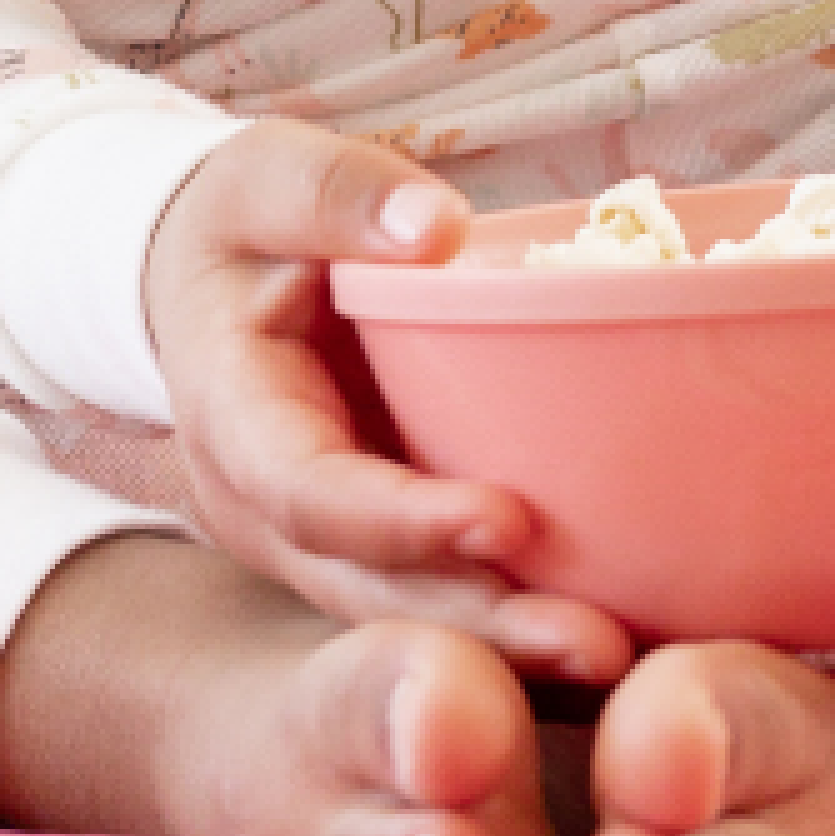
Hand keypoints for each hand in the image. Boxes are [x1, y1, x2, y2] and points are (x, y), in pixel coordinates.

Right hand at [140, 121, 638, 686]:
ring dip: (514, 648)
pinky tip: (621, 640)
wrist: (212, 286)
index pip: (312, 492)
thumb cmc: (247, 226)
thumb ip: (338, 194)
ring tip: (621, 655)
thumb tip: (436, 228)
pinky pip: (446, 597)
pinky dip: (522, 624)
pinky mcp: (381, 550)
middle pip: (372, 590)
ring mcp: (323, 545)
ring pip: (412, 617)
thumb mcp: (268, 180)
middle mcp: (270, 511)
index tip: (510, 519)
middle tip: (598, 644)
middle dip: (482, 625)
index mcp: (234, 421)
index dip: (405, 520)